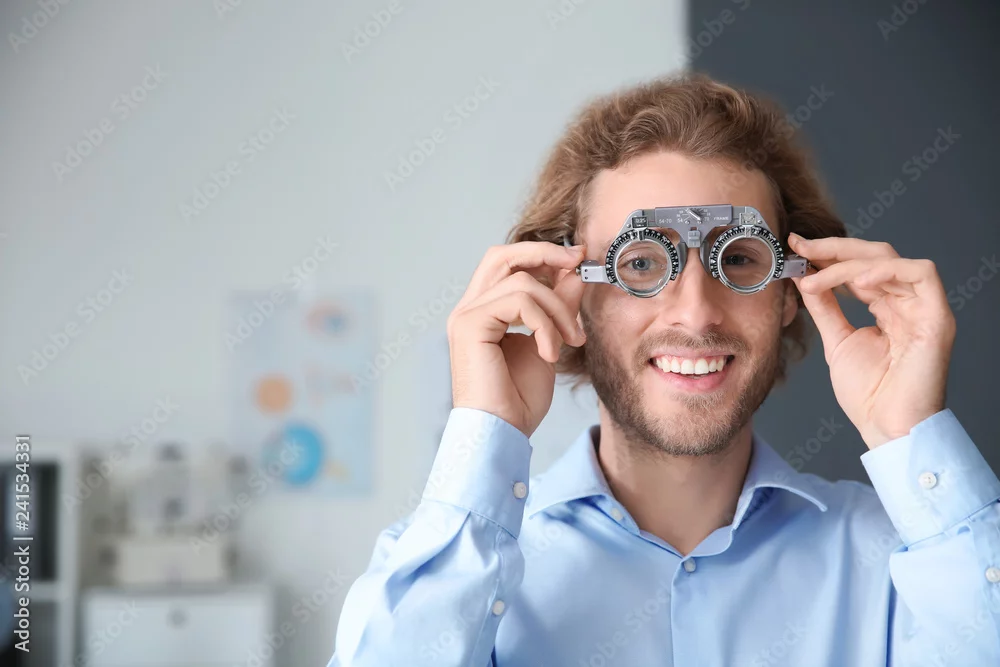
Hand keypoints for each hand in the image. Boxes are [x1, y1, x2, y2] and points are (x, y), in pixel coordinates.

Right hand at [447, 242, 586, 436]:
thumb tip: (573, 273)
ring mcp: (466, 315)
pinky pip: (519, 301)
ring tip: (570, 341)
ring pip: (522, 282)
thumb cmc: (519, 399)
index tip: (578, 260)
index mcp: (485, 311)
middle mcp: (470, 308)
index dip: (543, 255)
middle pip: (503, 255)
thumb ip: (556, 307)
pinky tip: (550, 352)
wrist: (502, 432)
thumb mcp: (548, 342)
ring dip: (558, 310)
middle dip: (545, 253)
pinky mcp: (469, 324)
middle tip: (578, 263)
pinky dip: (545, 324)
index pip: (508, 264)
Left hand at [788, 234, 955, 448]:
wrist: (887, 427)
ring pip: (890, 260)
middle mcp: (907, 302)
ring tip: (816, 278)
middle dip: (833, 248)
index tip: (795, 248)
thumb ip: (825, 308)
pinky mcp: (938, 316)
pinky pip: (922, 274)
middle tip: (800, 248)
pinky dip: (887, 270)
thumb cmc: (869, 394)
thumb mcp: (837, 341)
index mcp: (887, 307)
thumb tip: (804, 278)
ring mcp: (924, 308)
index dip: (827, 254)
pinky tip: (856, 281)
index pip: (859, 267)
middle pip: (875, 254)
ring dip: (848, 263)